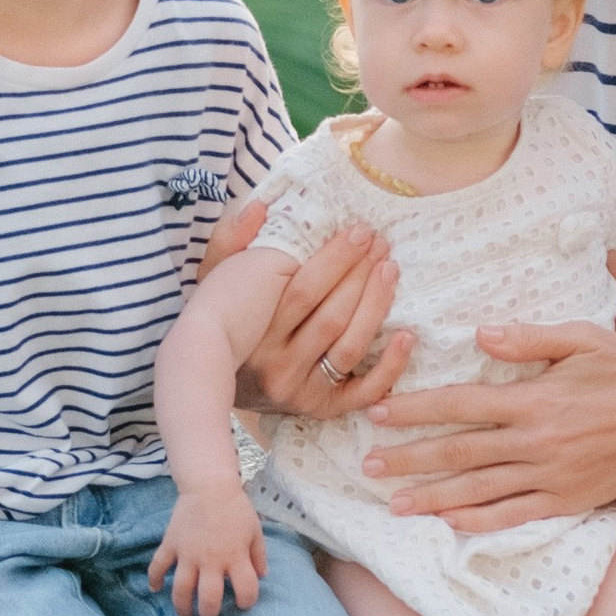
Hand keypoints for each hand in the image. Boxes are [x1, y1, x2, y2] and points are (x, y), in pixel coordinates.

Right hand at [149, 483, 268, 615]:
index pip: (246, 589)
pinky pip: (158, 566)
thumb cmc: (235, 509)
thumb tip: (262, 576)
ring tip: (186, 614)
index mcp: (235, 556)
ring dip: (182, 606)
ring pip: (181, 589)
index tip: (243, 602)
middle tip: (209, 615)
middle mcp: (211, 559)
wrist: (209, 485)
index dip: (247, 601)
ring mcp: (188, 553)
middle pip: (209, 598)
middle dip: (209, 613)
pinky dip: (154, 579)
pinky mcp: (171, 544)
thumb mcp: (255, 531)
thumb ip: (259, 556)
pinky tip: (155, 589)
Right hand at [211, 204, 413, 418]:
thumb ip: (231, 240)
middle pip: (331, 315)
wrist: (208, 382)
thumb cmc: (221, 320)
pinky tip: (407, 334)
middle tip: (381, 244)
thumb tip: (261, 206)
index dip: (336, 258)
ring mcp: (300, 390)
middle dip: (361, 275)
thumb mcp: (214, 278)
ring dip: (376, 306)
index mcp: (253, 332)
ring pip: (349, 346)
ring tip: (390, 271)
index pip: (303, 290)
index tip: (359, 231)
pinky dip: (390, 366)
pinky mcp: (320, 409)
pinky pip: (363, 391)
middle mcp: (275, 364)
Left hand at [367, 323, 615, 526]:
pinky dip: (480, 522)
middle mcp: (538, 442)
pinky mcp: (570, 500)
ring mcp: (553, 476)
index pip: (461, 404)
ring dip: (433, 498)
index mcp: (536, 399)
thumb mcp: (583, 339)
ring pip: (480, 491)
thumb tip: (479, 332)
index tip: (380, 414)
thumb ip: (528, 338)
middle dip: (409, 459)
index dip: (416, 409)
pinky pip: (515, 516)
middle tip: (368, 466)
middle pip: (459, 452)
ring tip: (395, 504)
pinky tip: (450, 523)